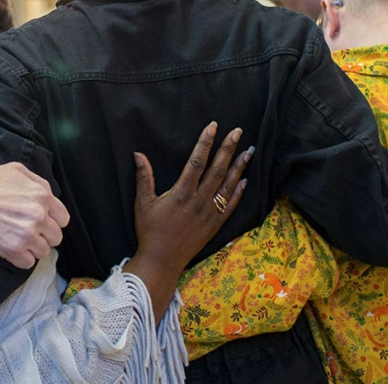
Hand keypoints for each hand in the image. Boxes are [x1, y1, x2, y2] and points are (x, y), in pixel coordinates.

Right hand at [0, 162, 69, 268]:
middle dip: (44, 235)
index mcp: (42, 196)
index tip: (42, 223)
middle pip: (56, 237)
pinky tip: (10, 248)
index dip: (53, 221)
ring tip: (17, 239)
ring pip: (43, 252)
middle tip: (28, 231)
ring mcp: (26, 234)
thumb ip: (38, 182)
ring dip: (32, 248)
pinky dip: (20, 258)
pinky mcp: (12, 249)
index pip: (63, 219)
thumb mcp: (17, 170)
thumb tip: (50, 196)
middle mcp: (38, 215)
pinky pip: (28, 263)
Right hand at [125, 122, 248, 319]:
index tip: (213, 127)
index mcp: (181, 193)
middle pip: (217, 169)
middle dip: (228, 148)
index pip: (197, 161)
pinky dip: (239, 192)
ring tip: (248, 151)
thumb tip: (138, 154)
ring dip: (239, 167)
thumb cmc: (149, 231)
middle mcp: (199, 201)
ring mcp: (209, 214)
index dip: (205, 142)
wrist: (162, 261)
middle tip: (238, 132)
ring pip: (228, 186)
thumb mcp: (143, 203)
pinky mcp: (215, 225)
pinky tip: (245, 180)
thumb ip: (144, 177)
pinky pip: (231, 206)